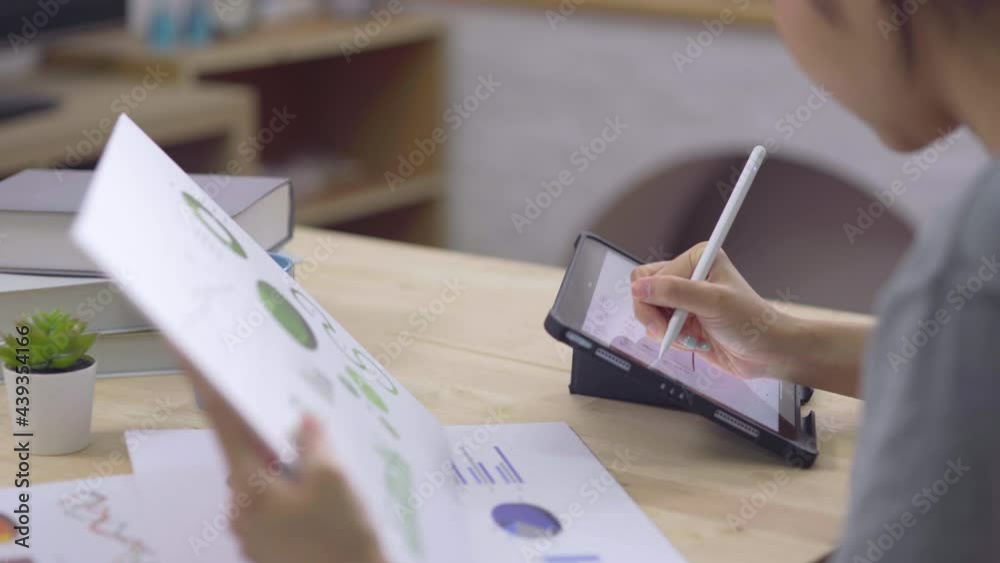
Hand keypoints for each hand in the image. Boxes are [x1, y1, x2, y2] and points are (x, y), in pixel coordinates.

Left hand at [194, 378, 386, 562]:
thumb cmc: (342, 540)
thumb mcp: (334, 478)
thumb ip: (313, 442)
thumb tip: (302, 421)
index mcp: (251, 488)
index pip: (225, 425)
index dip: (210, 388)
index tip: (190, 357)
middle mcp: (243, 511)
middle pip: (247, 454)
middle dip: (267, 431)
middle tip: (292, 411)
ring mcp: (256, 533)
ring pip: (267, 480)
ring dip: (287, 464)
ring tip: (324, 458)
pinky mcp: (273, 547)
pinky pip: (279, 504)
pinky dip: (296, 490)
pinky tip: (326, 492)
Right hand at [630, 243, 798, 379]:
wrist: (768, 352)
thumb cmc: (753, 322)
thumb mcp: (713, 302)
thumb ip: (674, 293)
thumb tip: (641, 288)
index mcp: (696, 260)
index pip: (649, 276)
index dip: (650, 299)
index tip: (661, 318)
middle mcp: (688, 278)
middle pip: (644, 294)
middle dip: (654, 317)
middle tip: (668, 331)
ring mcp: (685, 301)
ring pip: (649, 315)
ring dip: (665, 331)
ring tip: (689, 336)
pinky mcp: (684, 322)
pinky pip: (660, 330)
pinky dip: (672, 340)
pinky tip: (693, 341)